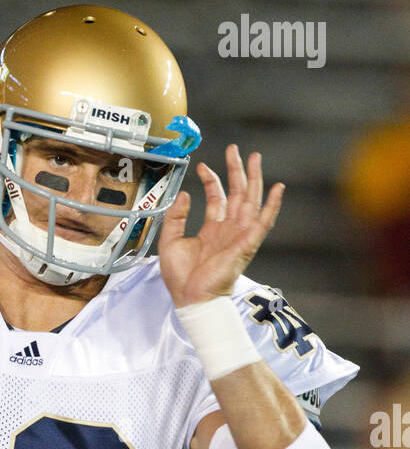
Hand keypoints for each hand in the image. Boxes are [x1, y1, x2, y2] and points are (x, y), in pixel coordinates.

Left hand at [158, 144, 283, 307]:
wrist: (191, 298)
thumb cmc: (181, 277)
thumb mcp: (170, 240)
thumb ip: (176, 216)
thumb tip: (185, 193)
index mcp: (212, 230)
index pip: (216, 198)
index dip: (211, 180)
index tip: (202, 166)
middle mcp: (228, 230)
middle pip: (236, 194)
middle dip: (236, 171)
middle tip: (235, 149)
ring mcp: (239, 236)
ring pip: (251, 201)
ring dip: (254, 179)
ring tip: (255, 158)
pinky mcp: (246, 244)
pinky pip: (263, 222)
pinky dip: (272, 206)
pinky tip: (278, 189)